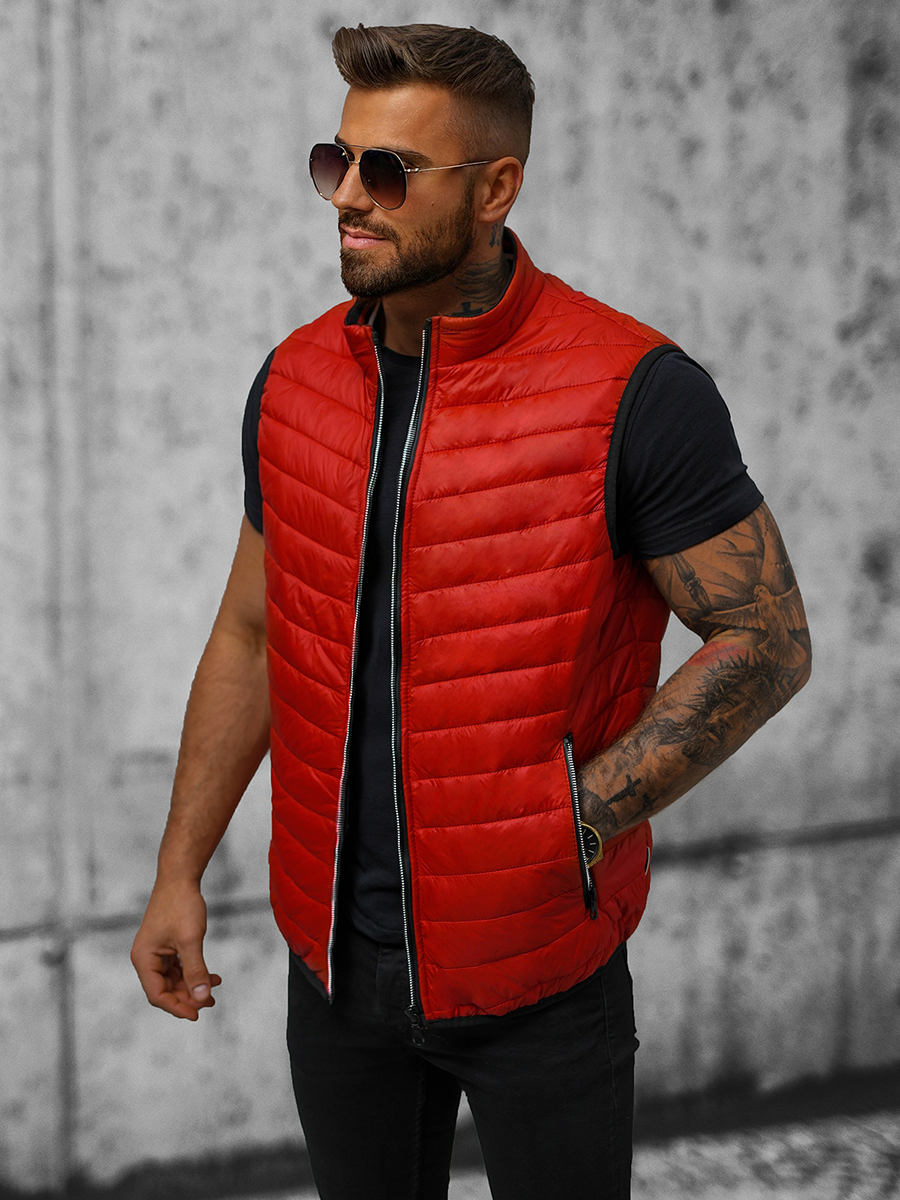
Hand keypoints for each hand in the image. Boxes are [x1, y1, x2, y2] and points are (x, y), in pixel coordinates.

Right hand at [131, 880, 221, 1019]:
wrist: (180, 877)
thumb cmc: (181, 905)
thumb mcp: (190, 940)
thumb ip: (196, 970)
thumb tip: (202, 998)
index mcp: (143, 959)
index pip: (157, 995)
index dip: (177, 1007)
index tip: (197, 1014)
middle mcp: (146, 958)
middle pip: (165, 990)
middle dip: (188, 997)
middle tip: (210, 1002)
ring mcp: (156, 953)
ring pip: (174, 980)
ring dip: (193, 986)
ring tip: (214, 990)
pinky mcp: (166, 946)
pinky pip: (179, 968)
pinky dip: (194, 973)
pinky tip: (212, 977)